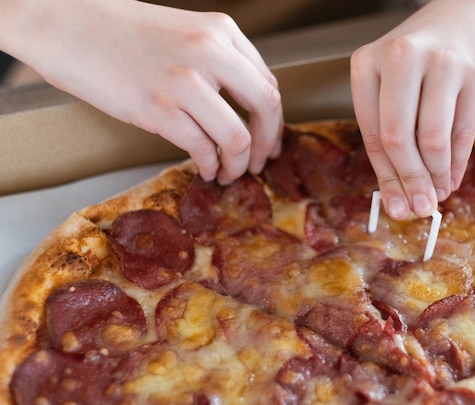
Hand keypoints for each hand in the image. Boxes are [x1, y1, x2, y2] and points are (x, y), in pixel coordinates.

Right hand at [14, 0, 283, 183]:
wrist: (62, 21)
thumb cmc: (118, 31)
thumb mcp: (183, 34)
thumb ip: (217, 63)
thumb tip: (243, 108)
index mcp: (221, 31)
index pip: (267, 84)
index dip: (273, 121)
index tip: (268, 142)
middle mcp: (211, 52)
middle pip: (266, 108)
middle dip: (266, 145)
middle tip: (258, 164)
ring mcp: (185, 80)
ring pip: (238, 137)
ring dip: (238, 164)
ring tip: (227, 174)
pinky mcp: (157, 107)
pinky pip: (203, 148)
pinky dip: (210, 166)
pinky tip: (204, 170)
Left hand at [350, 0, 474, 218]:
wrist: (473, 14)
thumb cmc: (424, 55)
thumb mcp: (392, 81)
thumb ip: (390, 130)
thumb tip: (399, 193)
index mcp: (367, 63)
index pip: (372, 134)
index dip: (385, 176)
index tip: (395, 205)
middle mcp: (401, 58)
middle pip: (399, 139)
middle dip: (410, 182)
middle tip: (419, 207)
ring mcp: (442, 63)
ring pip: (433, 140)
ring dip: (435, 176)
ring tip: (437, 193)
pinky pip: (464, 133)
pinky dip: (457, 164)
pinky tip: (453, 178)